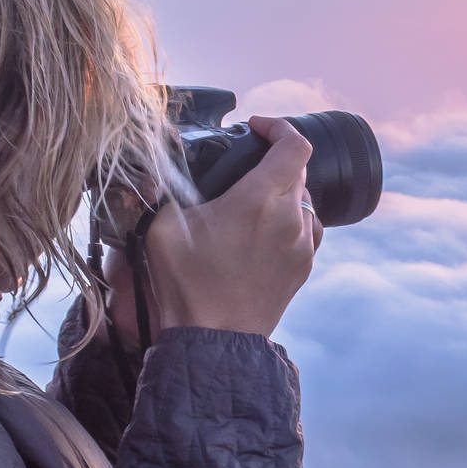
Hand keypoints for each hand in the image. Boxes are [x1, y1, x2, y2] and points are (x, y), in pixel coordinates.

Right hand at [106, 115, 322, 346]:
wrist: (213, 341)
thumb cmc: (187, 285)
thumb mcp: (161, 227)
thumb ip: (164, 187)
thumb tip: (159, 166)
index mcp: (260, 200)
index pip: (293, 145)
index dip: (278, 126)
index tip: (256, 127)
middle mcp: (291, 218)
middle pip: (299, 170)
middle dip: (274, 160)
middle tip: (245, 165)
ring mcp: (302, 245)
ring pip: (305, 201)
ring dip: (284, 192)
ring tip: (253, 201)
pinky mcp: (303, 267)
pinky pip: (307, 230)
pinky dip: (291, 220)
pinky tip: (265, 230)